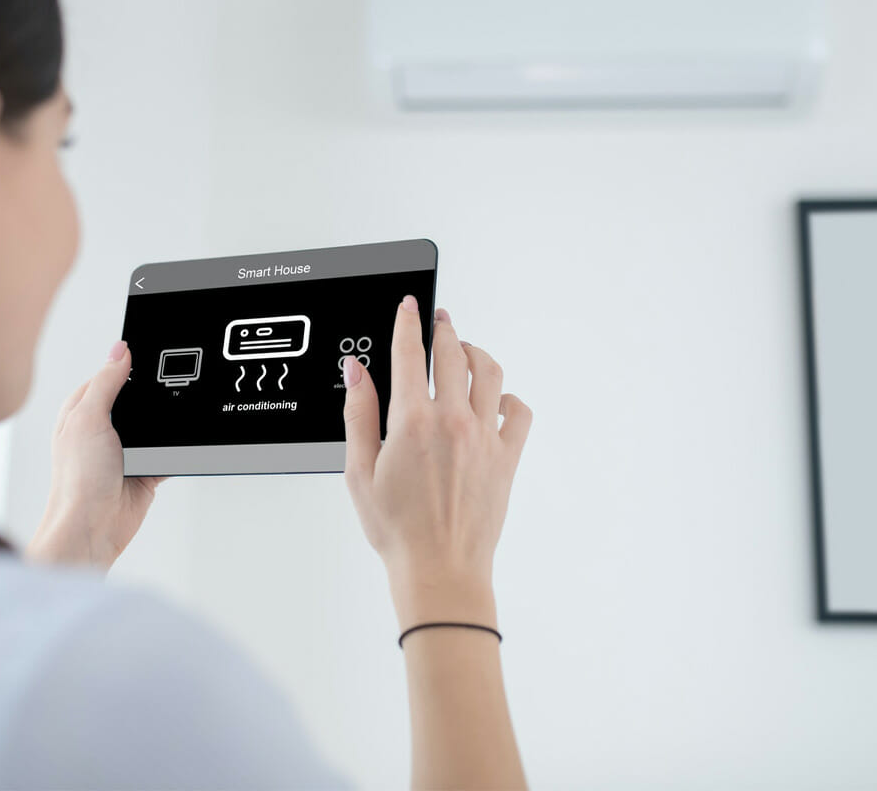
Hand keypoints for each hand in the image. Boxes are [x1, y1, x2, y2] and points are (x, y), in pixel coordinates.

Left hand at [27, 341, 164, 570]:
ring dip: (165, 423)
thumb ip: (105, 382)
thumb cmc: (77, 481)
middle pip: (137, 398)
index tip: (151, 356)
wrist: (92, 528)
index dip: (128, 365)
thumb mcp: (87, 419)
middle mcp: (103, 428)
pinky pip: (169, 450)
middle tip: (169, 386)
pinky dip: (177, 447)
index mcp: (83, 410)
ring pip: (155, 423)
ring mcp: (125, 449)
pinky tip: (179, 443)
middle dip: (152, 395)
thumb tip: (120, 350)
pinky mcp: (145, 468)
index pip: (109, 375)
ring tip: (172, 418)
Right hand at [341, 297, 531, 629]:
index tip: (410, 306)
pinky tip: (495, 400)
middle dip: (443, 328)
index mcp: (412, 421)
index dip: (408, 322)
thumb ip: (358, 413)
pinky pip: (519, 411)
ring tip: (465, 351)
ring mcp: (485, 437)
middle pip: (453, 353)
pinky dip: (509, 398)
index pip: (409, 353)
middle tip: (438, 320)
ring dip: (476, 353)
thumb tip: (356, 372)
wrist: (440, 570)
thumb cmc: (398, 530)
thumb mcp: (359, 471)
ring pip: (490, 372)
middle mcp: (452, 421)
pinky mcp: (507, 457)